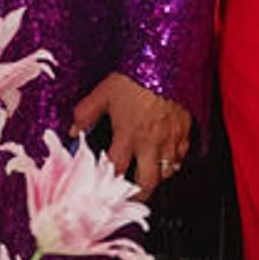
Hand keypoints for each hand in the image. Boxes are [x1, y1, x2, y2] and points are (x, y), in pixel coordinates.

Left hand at [71, 72, 190, 195]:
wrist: (167, 61)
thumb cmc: (135, 77)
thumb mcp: (104, 91)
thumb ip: (86, 113)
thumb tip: (73, 130)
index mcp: (128, 135)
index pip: (116, 170)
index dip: (108, 183)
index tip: (103, 189)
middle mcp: (150, 143)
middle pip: (147, 183)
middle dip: (138, 195)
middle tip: (131, 198)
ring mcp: (170, 139)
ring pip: (168, 172)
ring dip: (158, 176)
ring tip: (149, 176)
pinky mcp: (185, 131)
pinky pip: (183, 155)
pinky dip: (175, 161)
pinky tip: (168, 157)